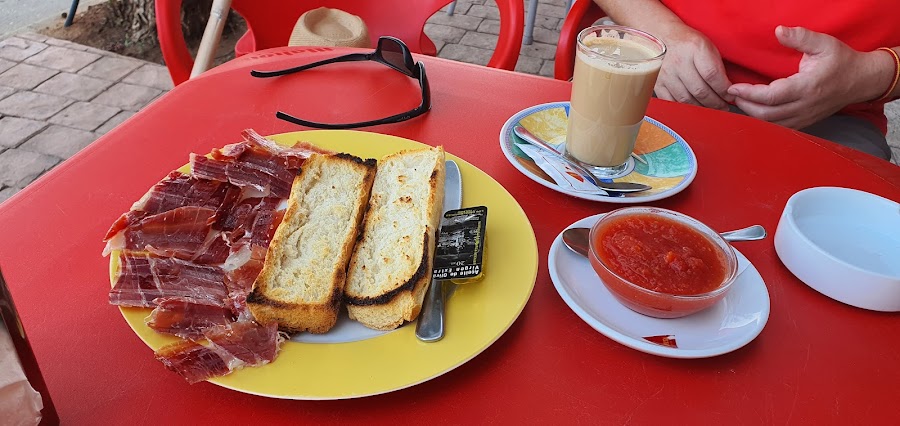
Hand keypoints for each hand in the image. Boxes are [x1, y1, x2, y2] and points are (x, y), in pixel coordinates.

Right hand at [654, 27, 733, 109]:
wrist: (663, 38)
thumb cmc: (688, 43)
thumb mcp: (708, 47)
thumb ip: (718, 67)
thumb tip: (728, 89)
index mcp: (695, 48)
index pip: (712, 75)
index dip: (724, 89)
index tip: (730, 95)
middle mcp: (679, 61)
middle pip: (700, 91)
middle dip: (715, 102)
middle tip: (723, 106)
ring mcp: (666, 74)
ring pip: (686, 100)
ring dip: (701, 108)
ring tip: (710, 108)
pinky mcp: (657, 84)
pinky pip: (672, 102)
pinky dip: (684, 108)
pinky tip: (693, 107)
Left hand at [727, 26, 884, 128]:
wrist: (861, 80)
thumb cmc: (841, 61)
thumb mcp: (824, 44)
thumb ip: (800, 37)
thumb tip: (779, 31)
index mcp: (808, 87)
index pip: (772, 96)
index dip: (749, 94)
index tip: (733, 87)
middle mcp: (805, 106)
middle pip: (767, 115)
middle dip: (746, 105)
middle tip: (732, 94)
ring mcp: (805, 117)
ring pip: (772, 124)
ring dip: (752, 115)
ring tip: (740, 101)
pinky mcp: (805, 122)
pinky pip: (780, 127)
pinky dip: (763, 122)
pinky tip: (754, 111)